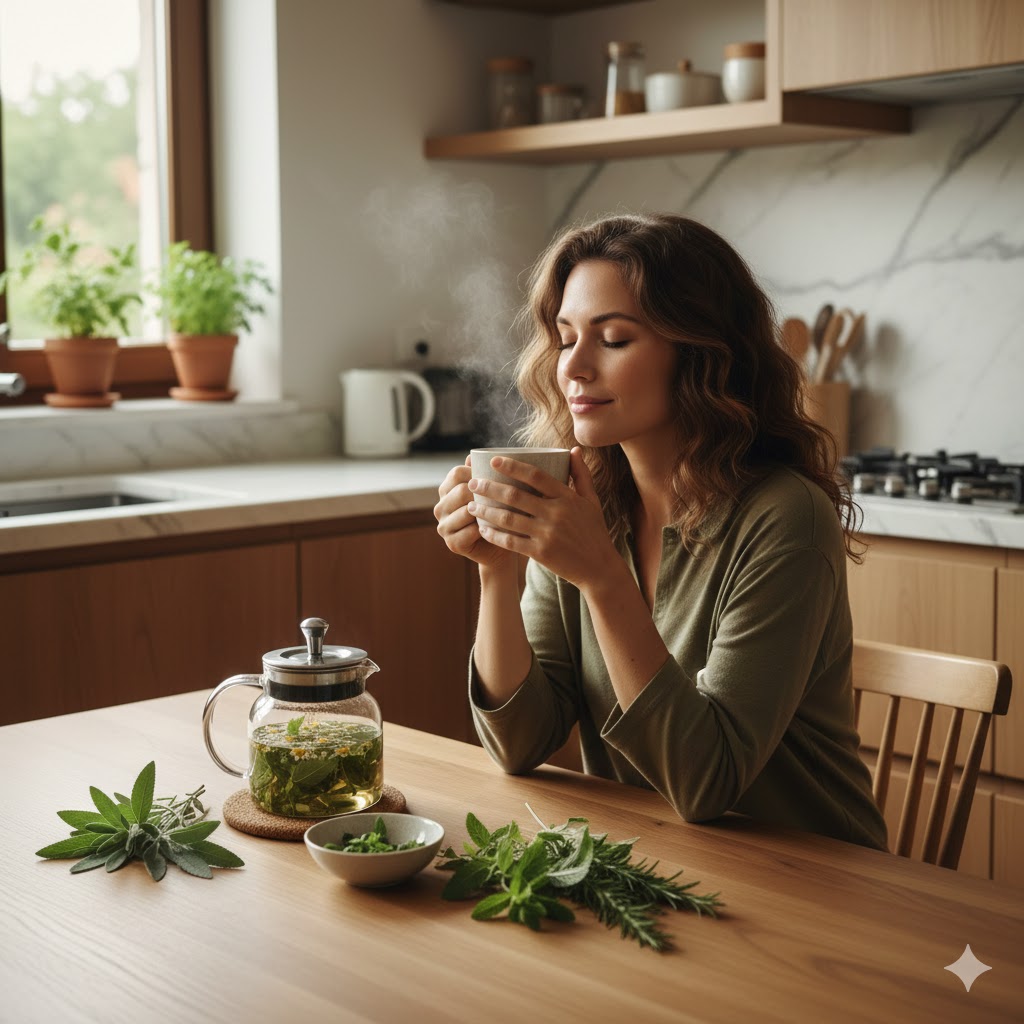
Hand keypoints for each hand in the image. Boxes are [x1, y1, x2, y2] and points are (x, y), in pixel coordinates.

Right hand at [433, 457, 516, 570]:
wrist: (501, 546)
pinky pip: (469, 531)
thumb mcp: (493, 493)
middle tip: (502, 495)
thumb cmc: (498, 514)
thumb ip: (483, 475)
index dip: (476, 473)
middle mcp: (440, 507)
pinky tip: (495, 528)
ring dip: (485, 511)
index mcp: (447, 490)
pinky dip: (484, 529)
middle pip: (460, 490)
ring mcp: (443, 526)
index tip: (495, 477)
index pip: (456, 473)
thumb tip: (471, 456)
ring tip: (502, 511)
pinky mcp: (452, 543)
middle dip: (482, 493)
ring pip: (464, 511)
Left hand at [466, 447, 620, 591]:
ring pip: (508, 518)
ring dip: (486, 511)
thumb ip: (581, 474)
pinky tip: (482, 529)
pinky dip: (494, 534)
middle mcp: (556, 513)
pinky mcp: (540, 552)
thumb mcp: (592, 501)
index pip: (535, 475)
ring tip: (471, 506)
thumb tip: (575, 449)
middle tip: (472, 483)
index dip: (512, 466)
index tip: (493, 460)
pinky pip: (510, 541)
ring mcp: (547, 533)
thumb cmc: (594, 531)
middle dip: (489, 488)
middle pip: (515, 495)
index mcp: (567, 497)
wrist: (599, 568)